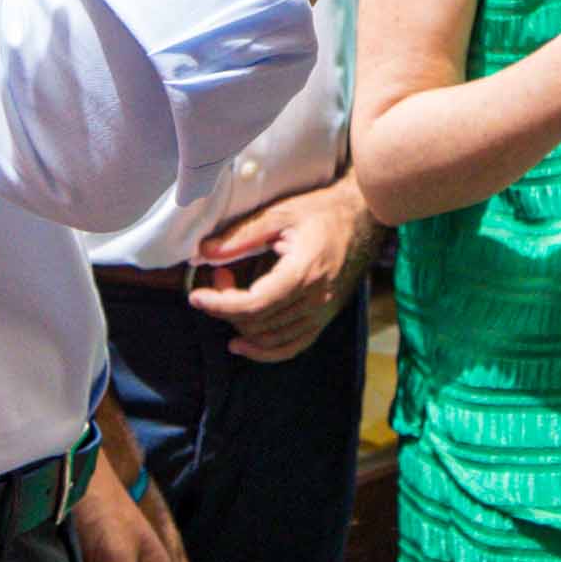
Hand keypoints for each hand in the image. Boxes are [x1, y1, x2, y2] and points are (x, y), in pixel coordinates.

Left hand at [188, 179, 371, 364]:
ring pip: (270, 338)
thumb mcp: (279, 213)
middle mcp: (316, 300)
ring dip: (240, 324)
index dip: (220, 304)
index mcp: (304, 272)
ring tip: (228, 295)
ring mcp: (323, 313)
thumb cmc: (322, 211)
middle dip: (226, 306)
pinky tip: (242, 343)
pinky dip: (265, 351)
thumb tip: (203, 253)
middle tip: (218, 276)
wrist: (364, 217)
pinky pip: (292, 346)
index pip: (254, 304)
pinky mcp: (325, 318)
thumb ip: (240, 236)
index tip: (196, 296)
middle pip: (258, 322)